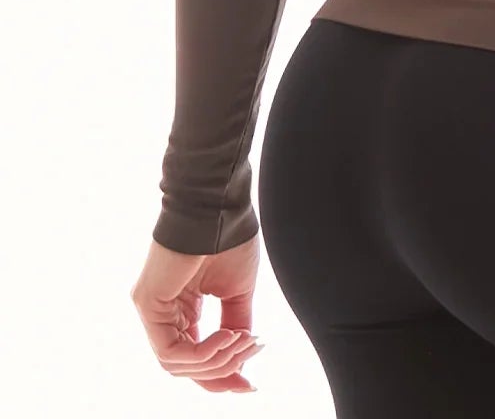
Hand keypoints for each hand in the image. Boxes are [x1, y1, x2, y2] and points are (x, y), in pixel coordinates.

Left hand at [130, 231, 264, 392]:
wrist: (218, 206)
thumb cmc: (228, 237)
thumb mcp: (238, 292)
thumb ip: (235, 326)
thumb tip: (241, 361)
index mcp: (184, 307)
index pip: (195, 355)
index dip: (222, 375)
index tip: (250, 384)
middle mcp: (165, 311)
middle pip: (186, 366)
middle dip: (222, 372)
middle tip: (251, 364)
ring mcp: (153, 309)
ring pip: (177, 364)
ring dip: (216, 361)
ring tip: (243, 341)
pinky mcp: (147, 304)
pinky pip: (170, 351)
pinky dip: (201, 353)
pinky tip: (226, 337)